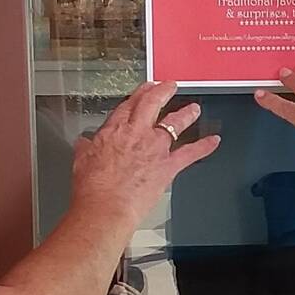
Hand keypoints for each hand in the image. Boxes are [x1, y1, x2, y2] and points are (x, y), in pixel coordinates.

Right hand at [72, 82, 218, 224]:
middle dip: (163, 91)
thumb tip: (83, 143)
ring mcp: (155, 148)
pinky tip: (213, 141)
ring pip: (175, 123)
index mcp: (115, 131)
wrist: (106, 208)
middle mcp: (137, 133)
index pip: (129, 105)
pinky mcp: (168, 166)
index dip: (139, 94)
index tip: (145, 88)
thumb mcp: (81, 160)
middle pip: (153, 104)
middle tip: (169, 85)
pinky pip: (191, 153)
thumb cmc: (92, 189)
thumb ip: (85, 147)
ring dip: (187, 113)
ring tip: (194, 108)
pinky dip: (204, 147)